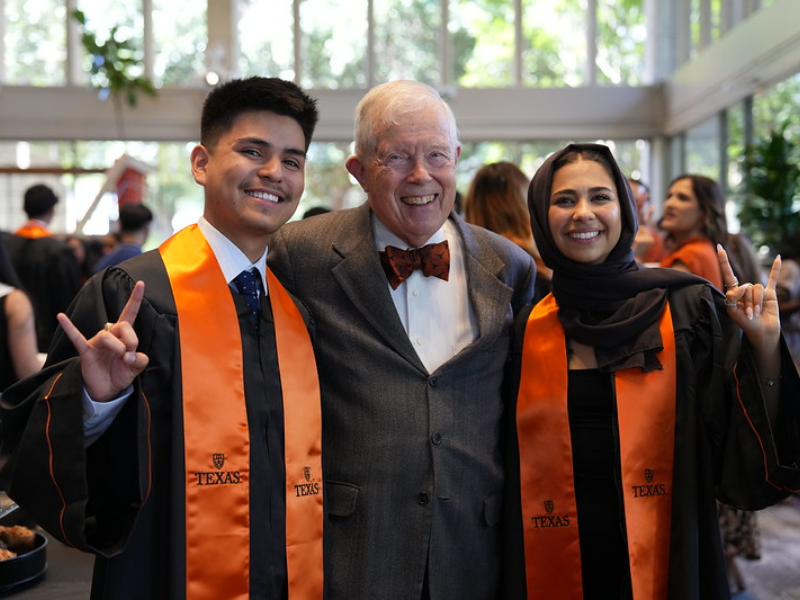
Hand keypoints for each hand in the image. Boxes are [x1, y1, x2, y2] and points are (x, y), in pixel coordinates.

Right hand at [57, 281, 148, 401]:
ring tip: (121, 357)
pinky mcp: (85, 351)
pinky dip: (69, 327)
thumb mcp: (137, 367)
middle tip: (131, 353)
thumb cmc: (120, 373)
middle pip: (122, 325)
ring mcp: (96, 342)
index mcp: (123, 335)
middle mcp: (110, 334)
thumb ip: (141, 360)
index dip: (135, 299)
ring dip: (118, 346)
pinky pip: (76, 337)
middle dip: (131, 339)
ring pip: (107, 335)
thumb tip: (131, 356)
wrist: (106, 390)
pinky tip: (61, 317)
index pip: (130, 313)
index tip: (141, 283)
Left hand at [717, 245, 780, 349]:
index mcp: (734, 292)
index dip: (723, 261)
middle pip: (746, 287)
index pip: (728, 274)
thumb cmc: (744, 322)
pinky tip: (778, 257)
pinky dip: (775, 269)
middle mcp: (746, 289)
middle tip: (748, 314)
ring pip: (757, 289)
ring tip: (756, 313)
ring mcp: (758, 290)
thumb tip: (742, 286)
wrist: (760, 330)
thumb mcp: (732, 310)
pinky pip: (772, 278)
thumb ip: (732, 297)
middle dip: (747, 303)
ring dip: (756, 302)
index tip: (719, 247)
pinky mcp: (769, 293)